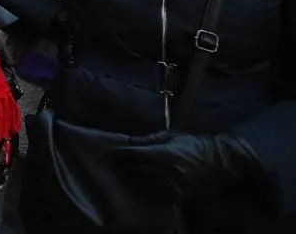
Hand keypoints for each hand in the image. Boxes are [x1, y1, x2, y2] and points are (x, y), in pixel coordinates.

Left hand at [111, 131, 260, 204]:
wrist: (223, 161)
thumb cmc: (197, 143)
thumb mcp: (172, 135)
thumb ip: (149, 139)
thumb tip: (128, 140)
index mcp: (161, 153)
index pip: (131, 155)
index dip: (118, 155)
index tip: (110, 155)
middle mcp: (164, 171)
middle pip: (132, 172)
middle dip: (121, 169)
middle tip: (114, 166)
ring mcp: (172, 186)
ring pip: (140, 187)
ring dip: (130, 182)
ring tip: (125, 177)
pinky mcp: (179, 197)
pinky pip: (155, 199)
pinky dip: (144, 194)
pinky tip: (140, 189)